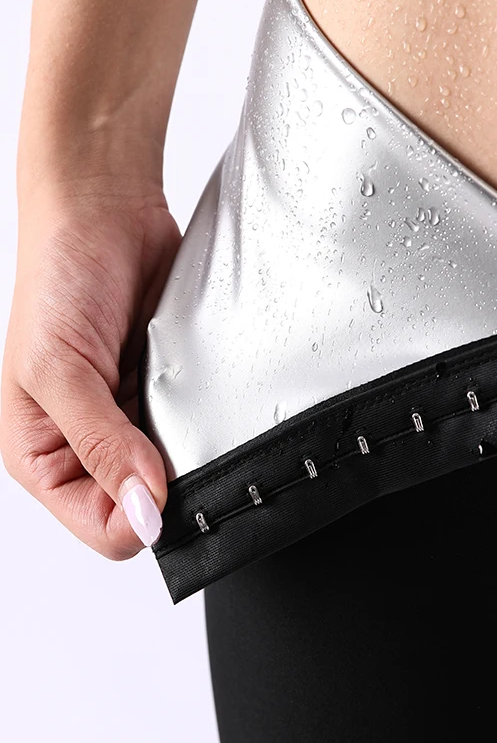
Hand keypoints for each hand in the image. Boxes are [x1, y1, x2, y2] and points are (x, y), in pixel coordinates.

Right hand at [1, 174, 181, 559]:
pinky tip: (197, 392)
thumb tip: (142, 514)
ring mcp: (132, 419)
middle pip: (144, 506)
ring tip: (184, 406)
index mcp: (44, 453)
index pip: (101, 527)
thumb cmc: (59, 280)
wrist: (105, 215)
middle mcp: (89, 444)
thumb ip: (101, 447)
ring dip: (189, 450)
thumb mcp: (60, 371)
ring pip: (177, 472)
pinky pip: (198, 428)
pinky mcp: (167, 392)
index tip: (164, 485)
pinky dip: (205, 420)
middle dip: (168, 485)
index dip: (137, 520)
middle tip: (182, 439)